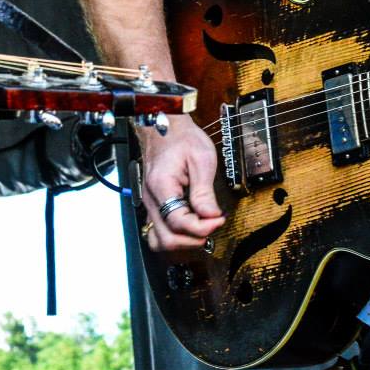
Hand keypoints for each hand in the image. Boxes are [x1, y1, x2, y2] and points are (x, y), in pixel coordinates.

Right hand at [137, 115, 224, 251]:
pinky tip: (191, 225)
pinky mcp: (154, 205)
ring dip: (182, 242)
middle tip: (213, 225)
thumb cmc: (181, 138)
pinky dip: (176, 235)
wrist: (165, 127)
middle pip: (167, 239)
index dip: (202, 228)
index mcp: (162, 186)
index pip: (179, 222)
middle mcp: (151, 199)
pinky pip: (159, 231)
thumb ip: (204, 191)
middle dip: (193, 239)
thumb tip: (212, 216)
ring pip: (159, 241)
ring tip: (201, 229)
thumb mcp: (201, 158)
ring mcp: (150, 204)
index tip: (219, 220)